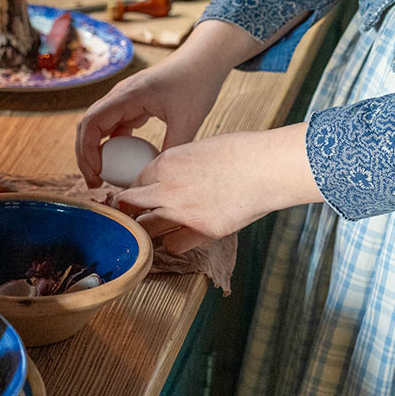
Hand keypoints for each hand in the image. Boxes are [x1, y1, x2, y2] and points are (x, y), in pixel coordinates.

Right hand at [76, 20, 262, 187]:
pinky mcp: (133, 105)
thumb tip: (159, 178)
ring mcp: (124, 100)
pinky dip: (112, 147)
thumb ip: (172, 148)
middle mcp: (120, 96)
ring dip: (96, 152)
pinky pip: (114, 127)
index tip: (96, 174)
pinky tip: (121, 165)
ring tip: (102, 178)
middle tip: (94, 183)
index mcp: (127, 95)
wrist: (204, 61)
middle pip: (87, 126)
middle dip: (85, 156)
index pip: (91, 122)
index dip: (86, 151)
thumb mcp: (187, 120)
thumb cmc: (196, 83)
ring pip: (98, 127)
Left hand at [114, 123, 322, 253]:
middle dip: (128, 211)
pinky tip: (183, 237)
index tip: (139, 197)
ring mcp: (182, 212)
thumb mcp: (198, 149)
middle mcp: (167, 188)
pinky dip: (175, 244)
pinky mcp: (201, 232)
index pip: (135, 181)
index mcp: (166, 163)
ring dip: (148, 230)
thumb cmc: (241, 152)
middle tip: (131, 217)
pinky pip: (173, 246)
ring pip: (146, 229)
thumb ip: (177, 166)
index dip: (136, 190)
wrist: (266, 167)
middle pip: (130, 205)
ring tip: (155, 230)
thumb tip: (168, 179)